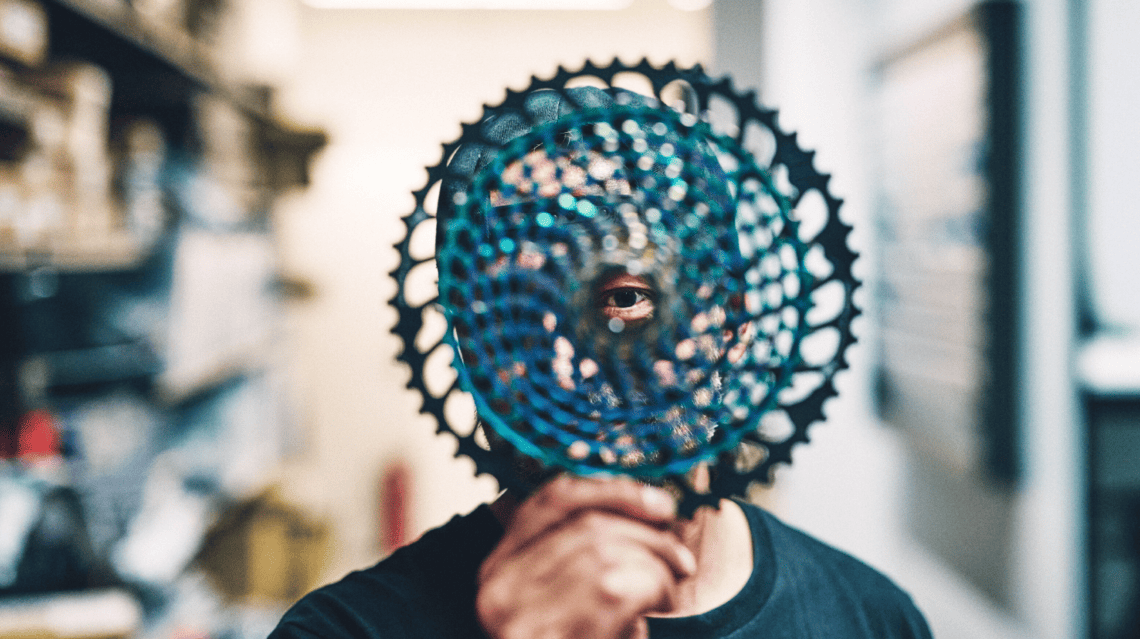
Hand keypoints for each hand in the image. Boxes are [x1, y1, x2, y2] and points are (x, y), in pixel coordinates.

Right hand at [476, 475, 696, 638]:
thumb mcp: (573, 602)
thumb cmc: (587, 638)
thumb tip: (650, 504)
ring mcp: (514, 619)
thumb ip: (586, 555)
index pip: (553, 498)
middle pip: (588, 525)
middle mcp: (495, 590)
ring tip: (669, 593)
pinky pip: (617, 588)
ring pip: (607, 553)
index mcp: (496, 568)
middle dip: (649, 536)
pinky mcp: (547, 636)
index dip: (613, 490)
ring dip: (656, 567)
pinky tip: (656, 615)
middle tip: (682, 561)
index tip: (661, 502)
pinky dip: (653, 590)